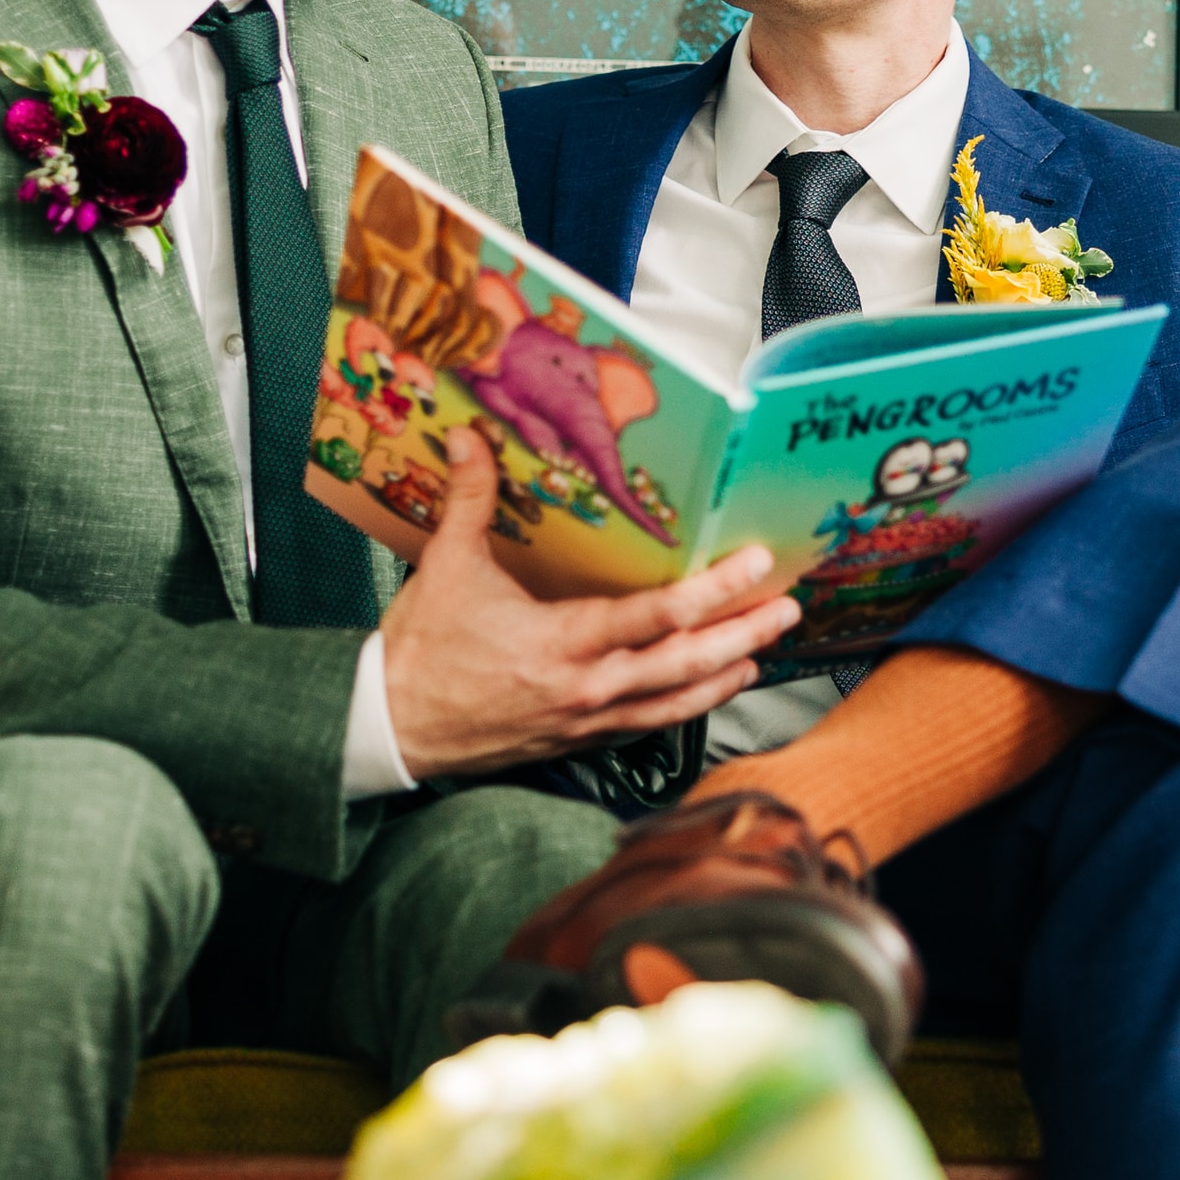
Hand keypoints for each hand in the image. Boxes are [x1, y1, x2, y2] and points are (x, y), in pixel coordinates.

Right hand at [378, 430, 804, 779]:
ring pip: (676, 702)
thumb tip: (470, 439)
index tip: (754, 564)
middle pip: (687, 663)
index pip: (659, 616)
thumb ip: (470, 499)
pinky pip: (646, 725)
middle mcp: (587, 688)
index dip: (716, 589)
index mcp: (563, 642)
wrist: (391, 726)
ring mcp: (586, 720)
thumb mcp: (447, 566)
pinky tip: (704, 690)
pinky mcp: (578, 740)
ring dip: (724, 674)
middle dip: (743, 632)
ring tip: (762, 651)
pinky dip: (684, 706)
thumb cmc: (422, 652)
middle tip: (787, 609)